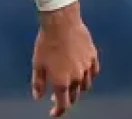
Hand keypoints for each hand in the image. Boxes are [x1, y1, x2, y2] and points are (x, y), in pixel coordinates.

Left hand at [31, 1, 99, 116]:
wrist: (61, 22)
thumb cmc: (46, 42)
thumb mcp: (37, 64)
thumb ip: (38, 83)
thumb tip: (38, 96)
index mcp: (62, 81)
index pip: (63, 103)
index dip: (58, 111)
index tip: (53, 113)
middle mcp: (77, 78)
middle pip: (75, 96)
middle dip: (67, 99)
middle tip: (58, 96)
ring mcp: (87, 67)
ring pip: (86, 85)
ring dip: (78, 89)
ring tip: (71, 84)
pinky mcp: (93, 57)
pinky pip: (93, 72)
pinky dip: (89, 76)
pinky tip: (84, 74)